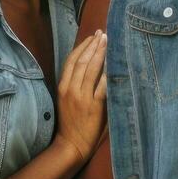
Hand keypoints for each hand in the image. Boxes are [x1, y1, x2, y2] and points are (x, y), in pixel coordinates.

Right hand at [52, 29, 107, 164]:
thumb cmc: (71, 123)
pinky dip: (108, 73)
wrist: (71, 145)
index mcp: (63, 86)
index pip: (71, 60)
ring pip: (91, 69)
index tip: (92, 36)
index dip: (82, 46)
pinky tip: (114, 63)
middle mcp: (70, 89)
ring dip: (100, 53)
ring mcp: (82, 97)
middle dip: (93, 45)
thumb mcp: (67, 100)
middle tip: (103, 33)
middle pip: (82, 61)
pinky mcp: (93, 106)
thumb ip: (76, 84)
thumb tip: (92, 66)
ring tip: (108, 41)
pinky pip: (102, 85)